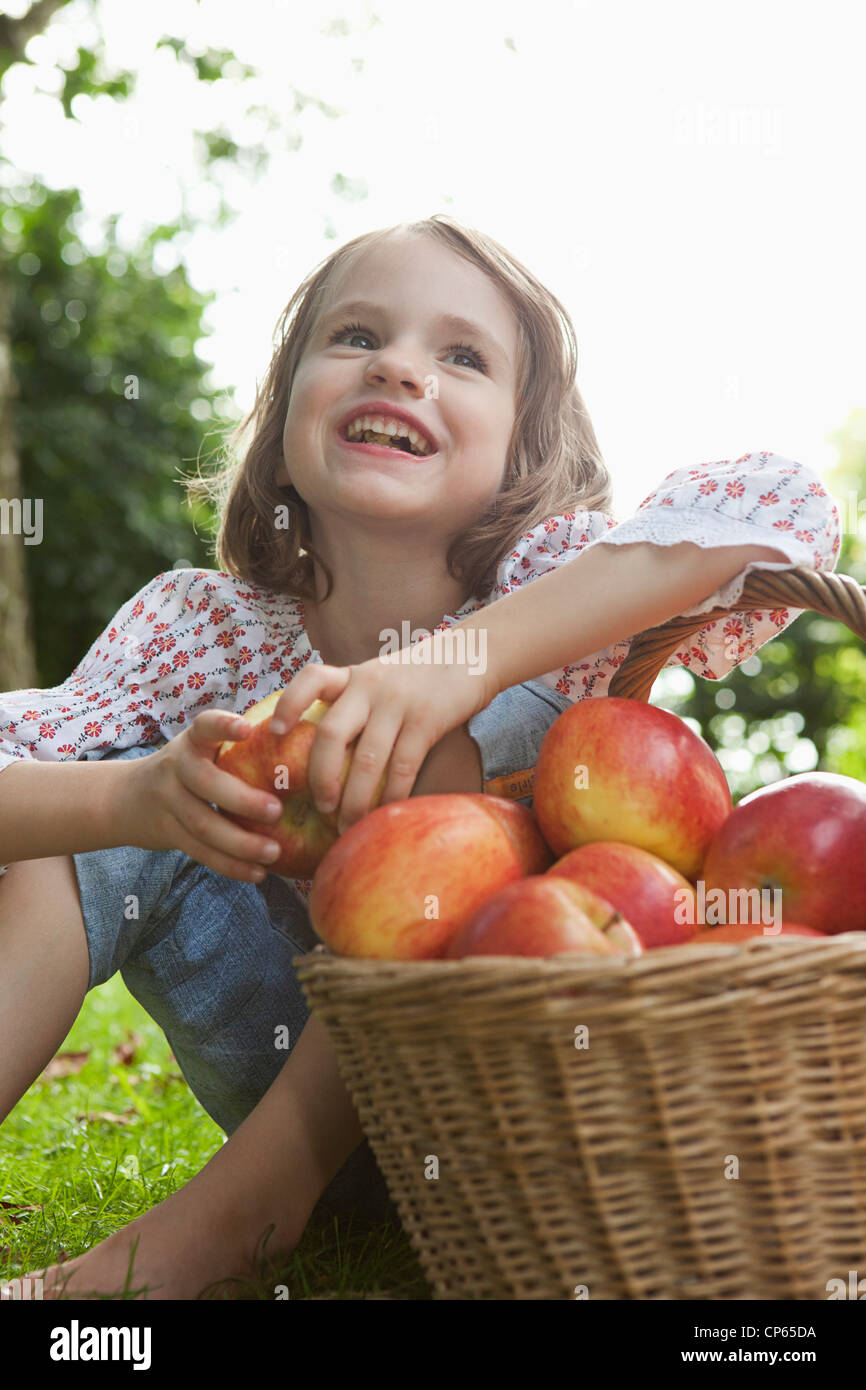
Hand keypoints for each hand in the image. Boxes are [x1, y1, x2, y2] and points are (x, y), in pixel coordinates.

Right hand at [112, 710, 285, 881]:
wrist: (127, 797)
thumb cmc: (190, 768)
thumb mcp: (202, 749)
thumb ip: (237, 750)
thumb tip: (310, 754)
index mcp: (193, 741)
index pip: (205, 726)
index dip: (224, 726)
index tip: (246, 728)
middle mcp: (176, 767)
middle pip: (204, 782)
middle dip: (242, 799)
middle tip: (277, 811)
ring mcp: (168, 801)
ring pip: (203, 824)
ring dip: (240, 843)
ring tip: (274, 852)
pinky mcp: (168, 834)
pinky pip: (200, 852)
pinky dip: (230, 865)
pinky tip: (258, 873)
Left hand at [268, 647, 494, 832]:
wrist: (472, 655)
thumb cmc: (420, 676)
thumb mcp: (380, 678)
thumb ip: (356, 703)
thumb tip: (330, 755)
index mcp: (353, 676)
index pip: (311, 679)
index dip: (289, 705)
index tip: (276, 732)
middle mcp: (369, 687)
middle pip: (331, 734)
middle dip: (321, 777)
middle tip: (321, 808)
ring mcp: (397, 704)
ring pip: (366, 760)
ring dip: (355, 800)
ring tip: (349, 826)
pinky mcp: (426, 721)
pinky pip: (402, 767)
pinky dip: (392, 795)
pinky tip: (386, 813)